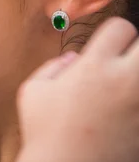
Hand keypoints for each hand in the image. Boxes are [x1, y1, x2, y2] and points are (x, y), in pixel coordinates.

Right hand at [15, 17, 138, 161]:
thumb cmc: (44, 134)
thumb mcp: (33, 92)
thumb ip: (52, 67)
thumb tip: (72, 59)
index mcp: (93, 67)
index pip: (122, 27)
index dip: (114, 34)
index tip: (108, 46)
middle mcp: (124, 81)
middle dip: (136, 49)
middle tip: (126, 61)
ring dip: (137, 75)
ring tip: (124, 87)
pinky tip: (126, 111)